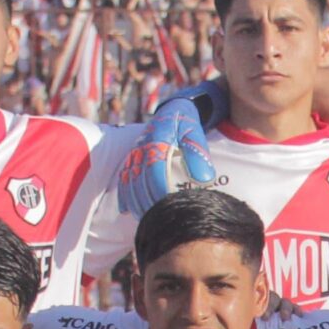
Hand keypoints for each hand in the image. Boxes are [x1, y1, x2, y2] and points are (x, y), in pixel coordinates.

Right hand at [117, 81, 223, 220]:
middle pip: (140, 178)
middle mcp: (142, 146)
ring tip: (148, 219)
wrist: (175, 109)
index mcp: (158, 138)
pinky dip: (125, 195)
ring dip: (137, 201)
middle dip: (149, 200)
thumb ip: (198, 154)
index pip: (155, 168)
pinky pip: (123, 178)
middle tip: (160, 218)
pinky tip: (128, 210)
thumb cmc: (188, 123)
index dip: (161, 188)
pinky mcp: (131, 157)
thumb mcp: (196, 133)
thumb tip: (204, 179)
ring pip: (130, 180)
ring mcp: (134, 152)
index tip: (170, 205)